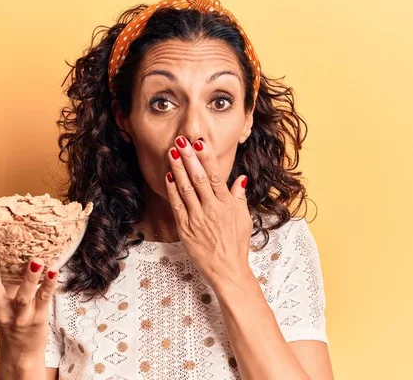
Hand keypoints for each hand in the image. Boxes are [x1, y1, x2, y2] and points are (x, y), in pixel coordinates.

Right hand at [0, 248, 58, 356]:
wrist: (22, 350)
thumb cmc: (11, 317)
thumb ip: (0, 280)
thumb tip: (7, 245)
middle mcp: (0, 311)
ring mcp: (19, 317)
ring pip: (23, 297)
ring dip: (29, 278)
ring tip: (36, 261)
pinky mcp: (37, 319)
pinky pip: (44, 300)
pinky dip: (49, 285)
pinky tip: (53, 271)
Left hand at [165, 136, 252, 288]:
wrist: (228, 270)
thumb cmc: (237, 244)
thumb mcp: (244, 218)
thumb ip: (239, 197)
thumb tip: (241, 179)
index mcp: (226, 204)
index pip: (215, 176)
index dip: (206, 158)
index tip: (200, 144)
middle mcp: (211, 209)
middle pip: (198, 178)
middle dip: (189, 158)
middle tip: (181, 141)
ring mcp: (197, 219)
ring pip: (186, 189)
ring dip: (178, 169)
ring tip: (172, 153)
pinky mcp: (186, 229)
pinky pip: (177, 206)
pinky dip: (172, 190)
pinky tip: (168, 177)